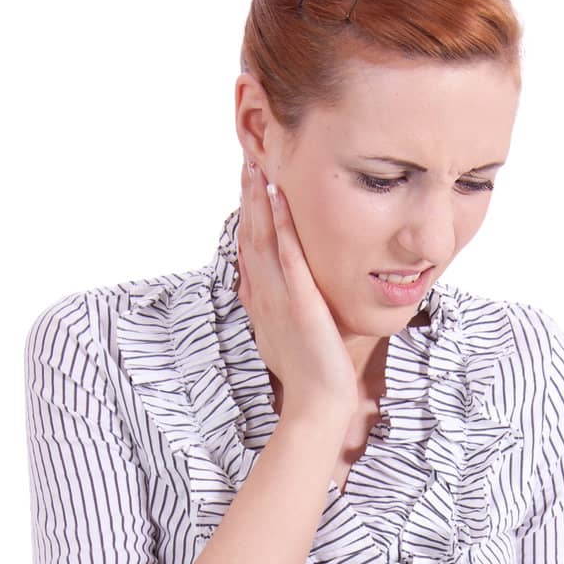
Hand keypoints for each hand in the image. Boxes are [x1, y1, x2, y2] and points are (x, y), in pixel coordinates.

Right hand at [235, 158, 358, 420]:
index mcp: (261, 300)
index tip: (247, 182)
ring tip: (257, 165)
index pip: (249, 247)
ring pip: (263, 239)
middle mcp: (263, 295)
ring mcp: (279, 298)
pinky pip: (289, 257)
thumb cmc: (310, 374)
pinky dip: (283, 226)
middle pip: (250, 235)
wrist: (317, 404)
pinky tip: (281, 199)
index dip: (246, 213)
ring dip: (259, 201)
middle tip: (246, 158)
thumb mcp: (287, 335)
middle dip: (247, 196)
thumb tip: (277, 291)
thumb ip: (281, 308)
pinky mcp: (300, 303)